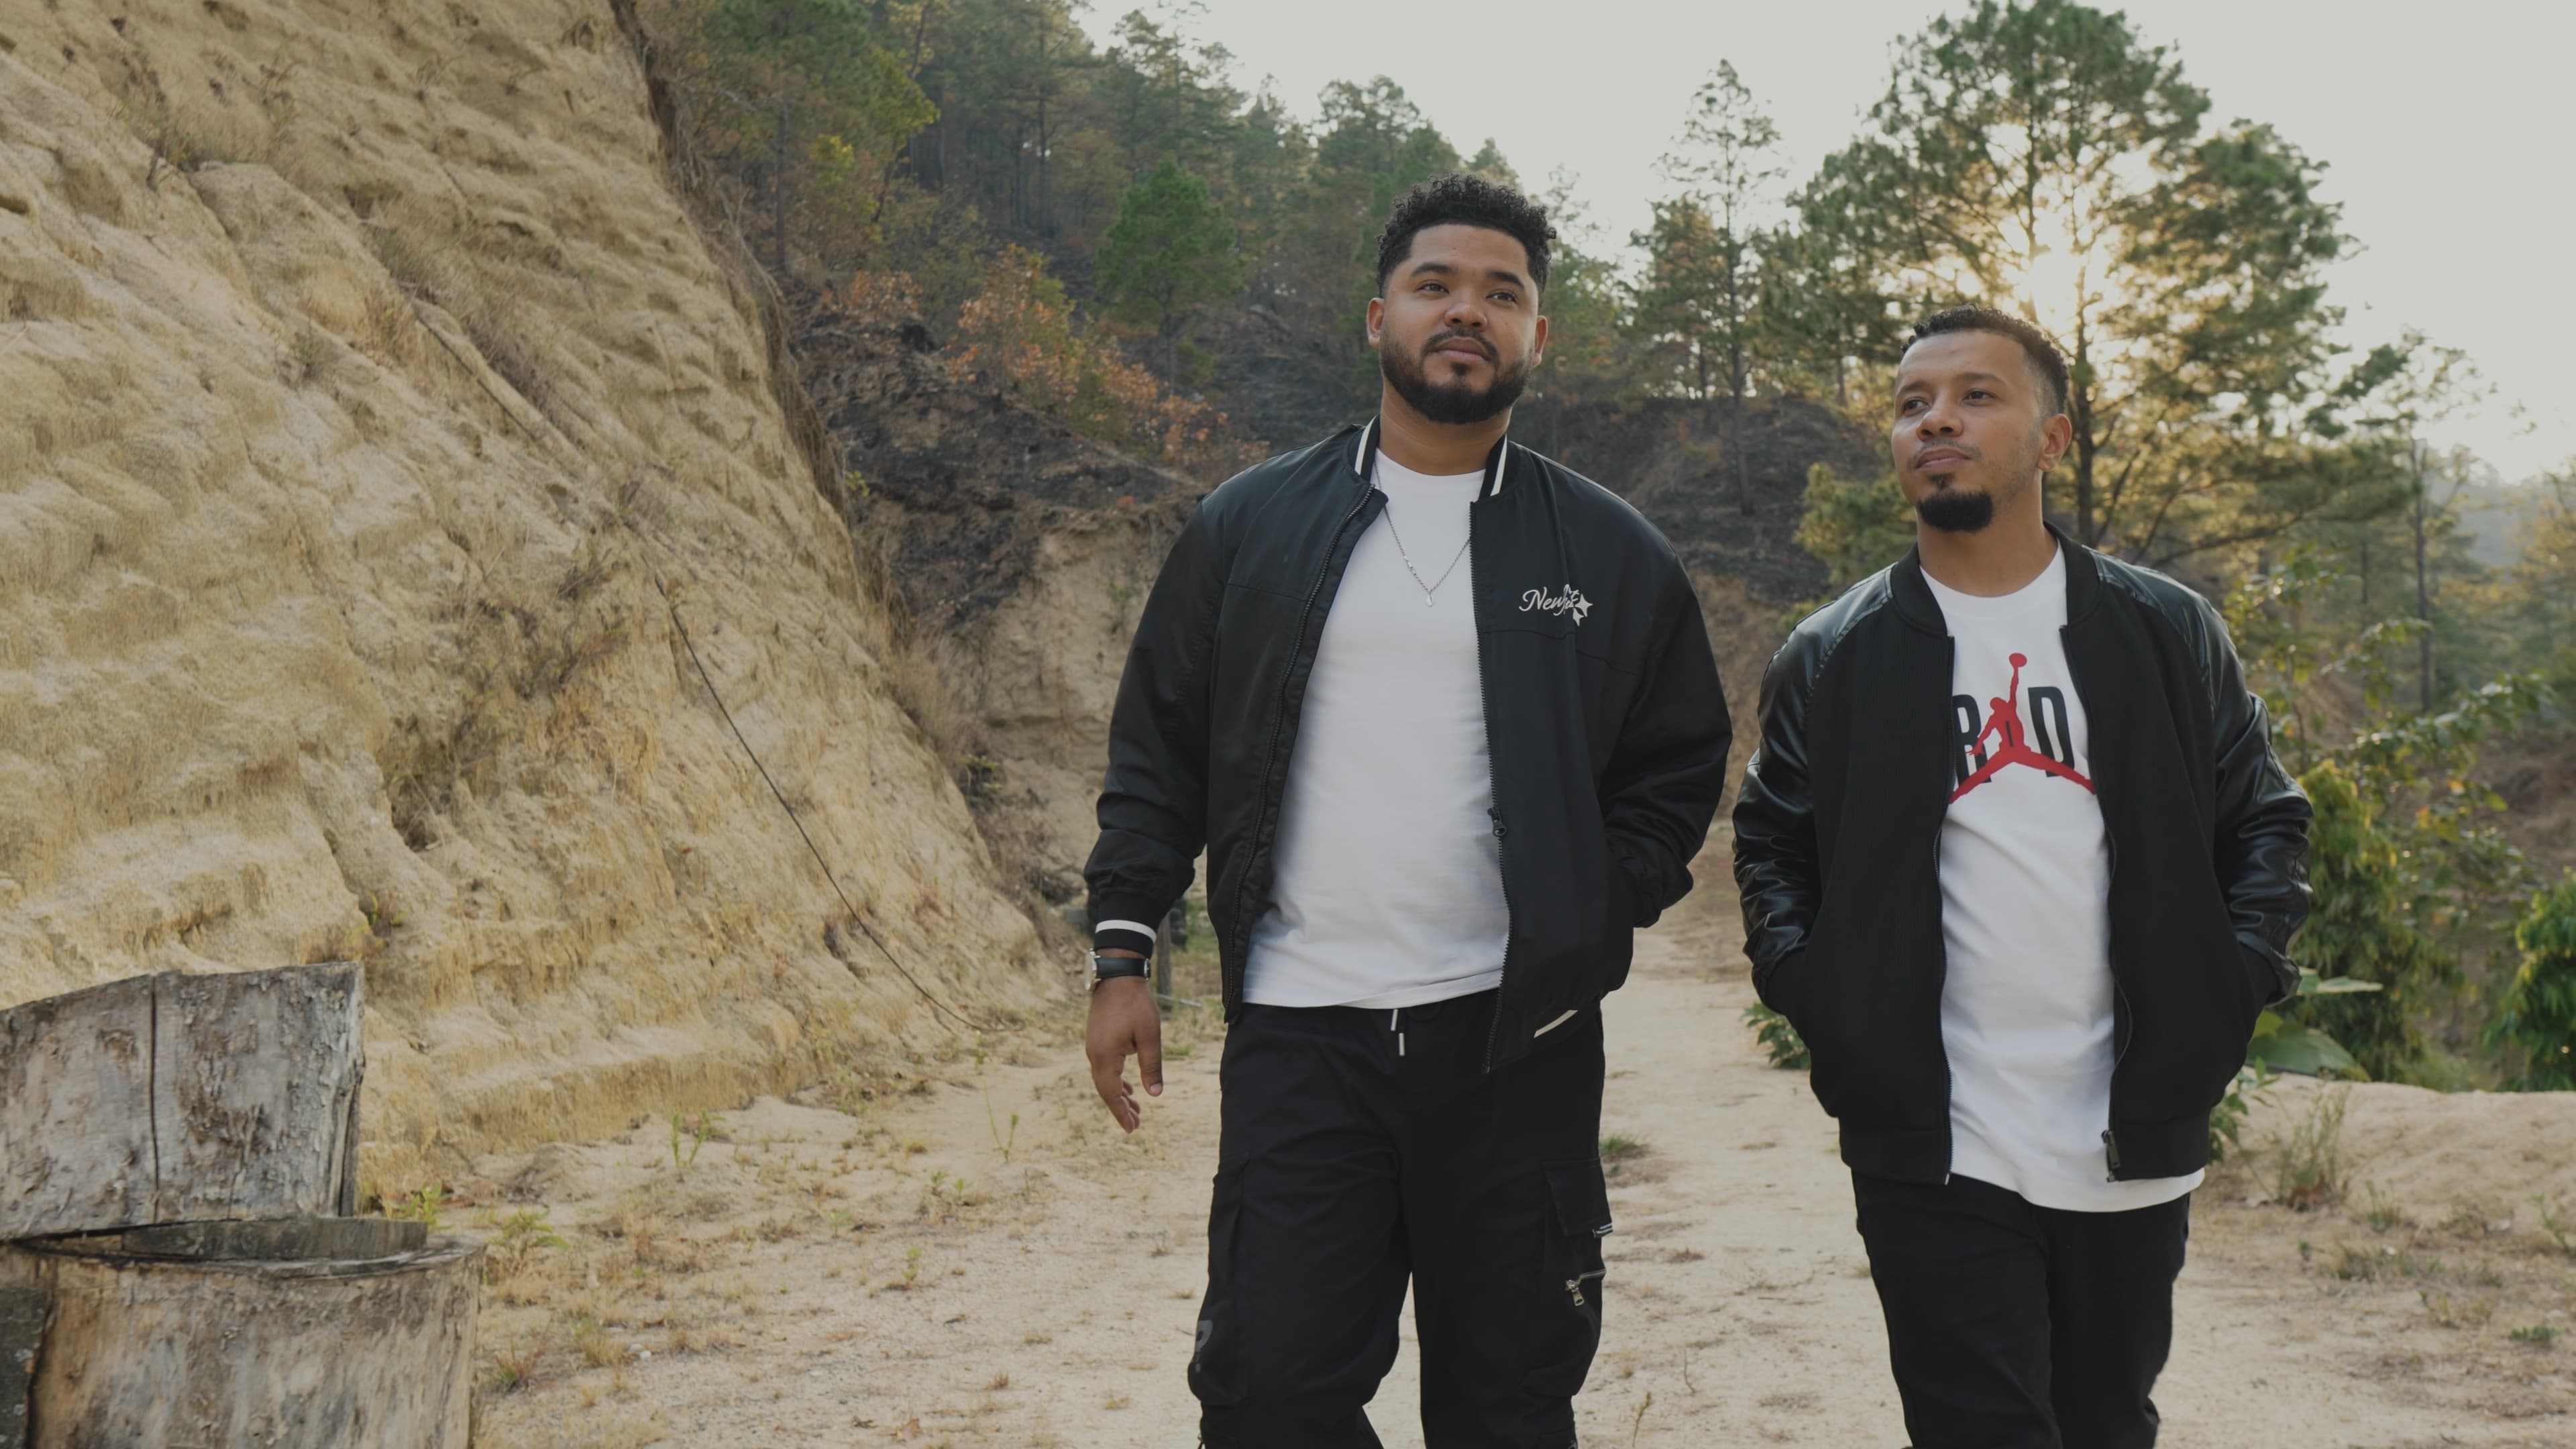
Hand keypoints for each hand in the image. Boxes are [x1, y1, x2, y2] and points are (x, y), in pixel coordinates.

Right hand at [1085, 974, 1162, 1132]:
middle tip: (1136, 1123)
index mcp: (1105, 1056)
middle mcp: (1094, 1055)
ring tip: (1136, 1108)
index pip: (1111, 1093)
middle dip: (1121, 1108)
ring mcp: (1093, 1047)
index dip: (1121, 1112)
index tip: (1133, 1128)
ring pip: (1104, 1079)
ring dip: (1119, 1094)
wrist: (1117, 975)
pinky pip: (1104, 1067)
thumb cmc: (1135, 1004)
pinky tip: (1128, 1086)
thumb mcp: (1149, 1036)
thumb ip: (1151, 1066)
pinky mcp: (1097, 1040)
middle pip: (1105, 1090)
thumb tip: (1155, 1095)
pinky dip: (1115, 1081)